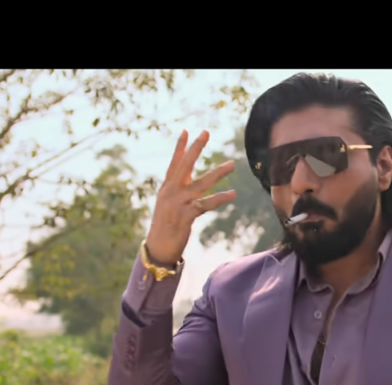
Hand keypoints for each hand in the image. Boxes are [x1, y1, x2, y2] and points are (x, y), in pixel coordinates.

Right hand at [145, 130, 236, 264]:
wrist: (158, 247)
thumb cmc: (165, 226)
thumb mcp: (168, 205)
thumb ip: (177, 190)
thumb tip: (187, 179)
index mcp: (167, 188)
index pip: (174, 163)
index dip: (180, 146)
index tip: (187, 130)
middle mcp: (171, 192)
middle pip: (185, 165)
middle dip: (196, 148)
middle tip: (206, 132)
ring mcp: (177, 203)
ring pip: (201, 183)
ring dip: (218, 173)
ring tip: (232, 164)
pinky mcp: (185, 215)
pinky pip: (206, 204)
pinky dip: (220, 198)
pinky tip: (232, 194)